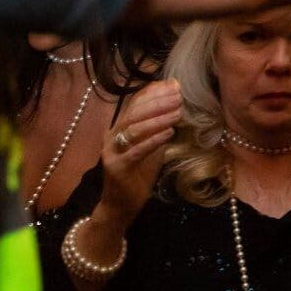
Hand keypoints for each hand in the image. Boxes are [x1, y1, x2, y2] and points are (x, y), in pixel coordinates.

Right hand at [96, 80, 180, 223]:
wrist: (122, 205)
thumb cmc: (139, 174)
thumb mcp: (153, 146)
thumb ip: (162, 127)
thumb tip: (178, 104)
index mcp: (120, 128)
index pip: (135, 103)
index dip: (154, 92)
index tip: (175, 86)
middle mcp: (112, 136)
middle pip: (135, 112)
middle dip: (158, 102)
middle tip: (179, 96)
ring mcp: (112, 151)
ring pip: (134, 129)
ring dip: (158, 119)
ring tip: (178, 112)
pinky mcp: (116, 167)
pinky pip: (136, 151)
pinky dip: (153, 140)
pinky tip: (169, 133)